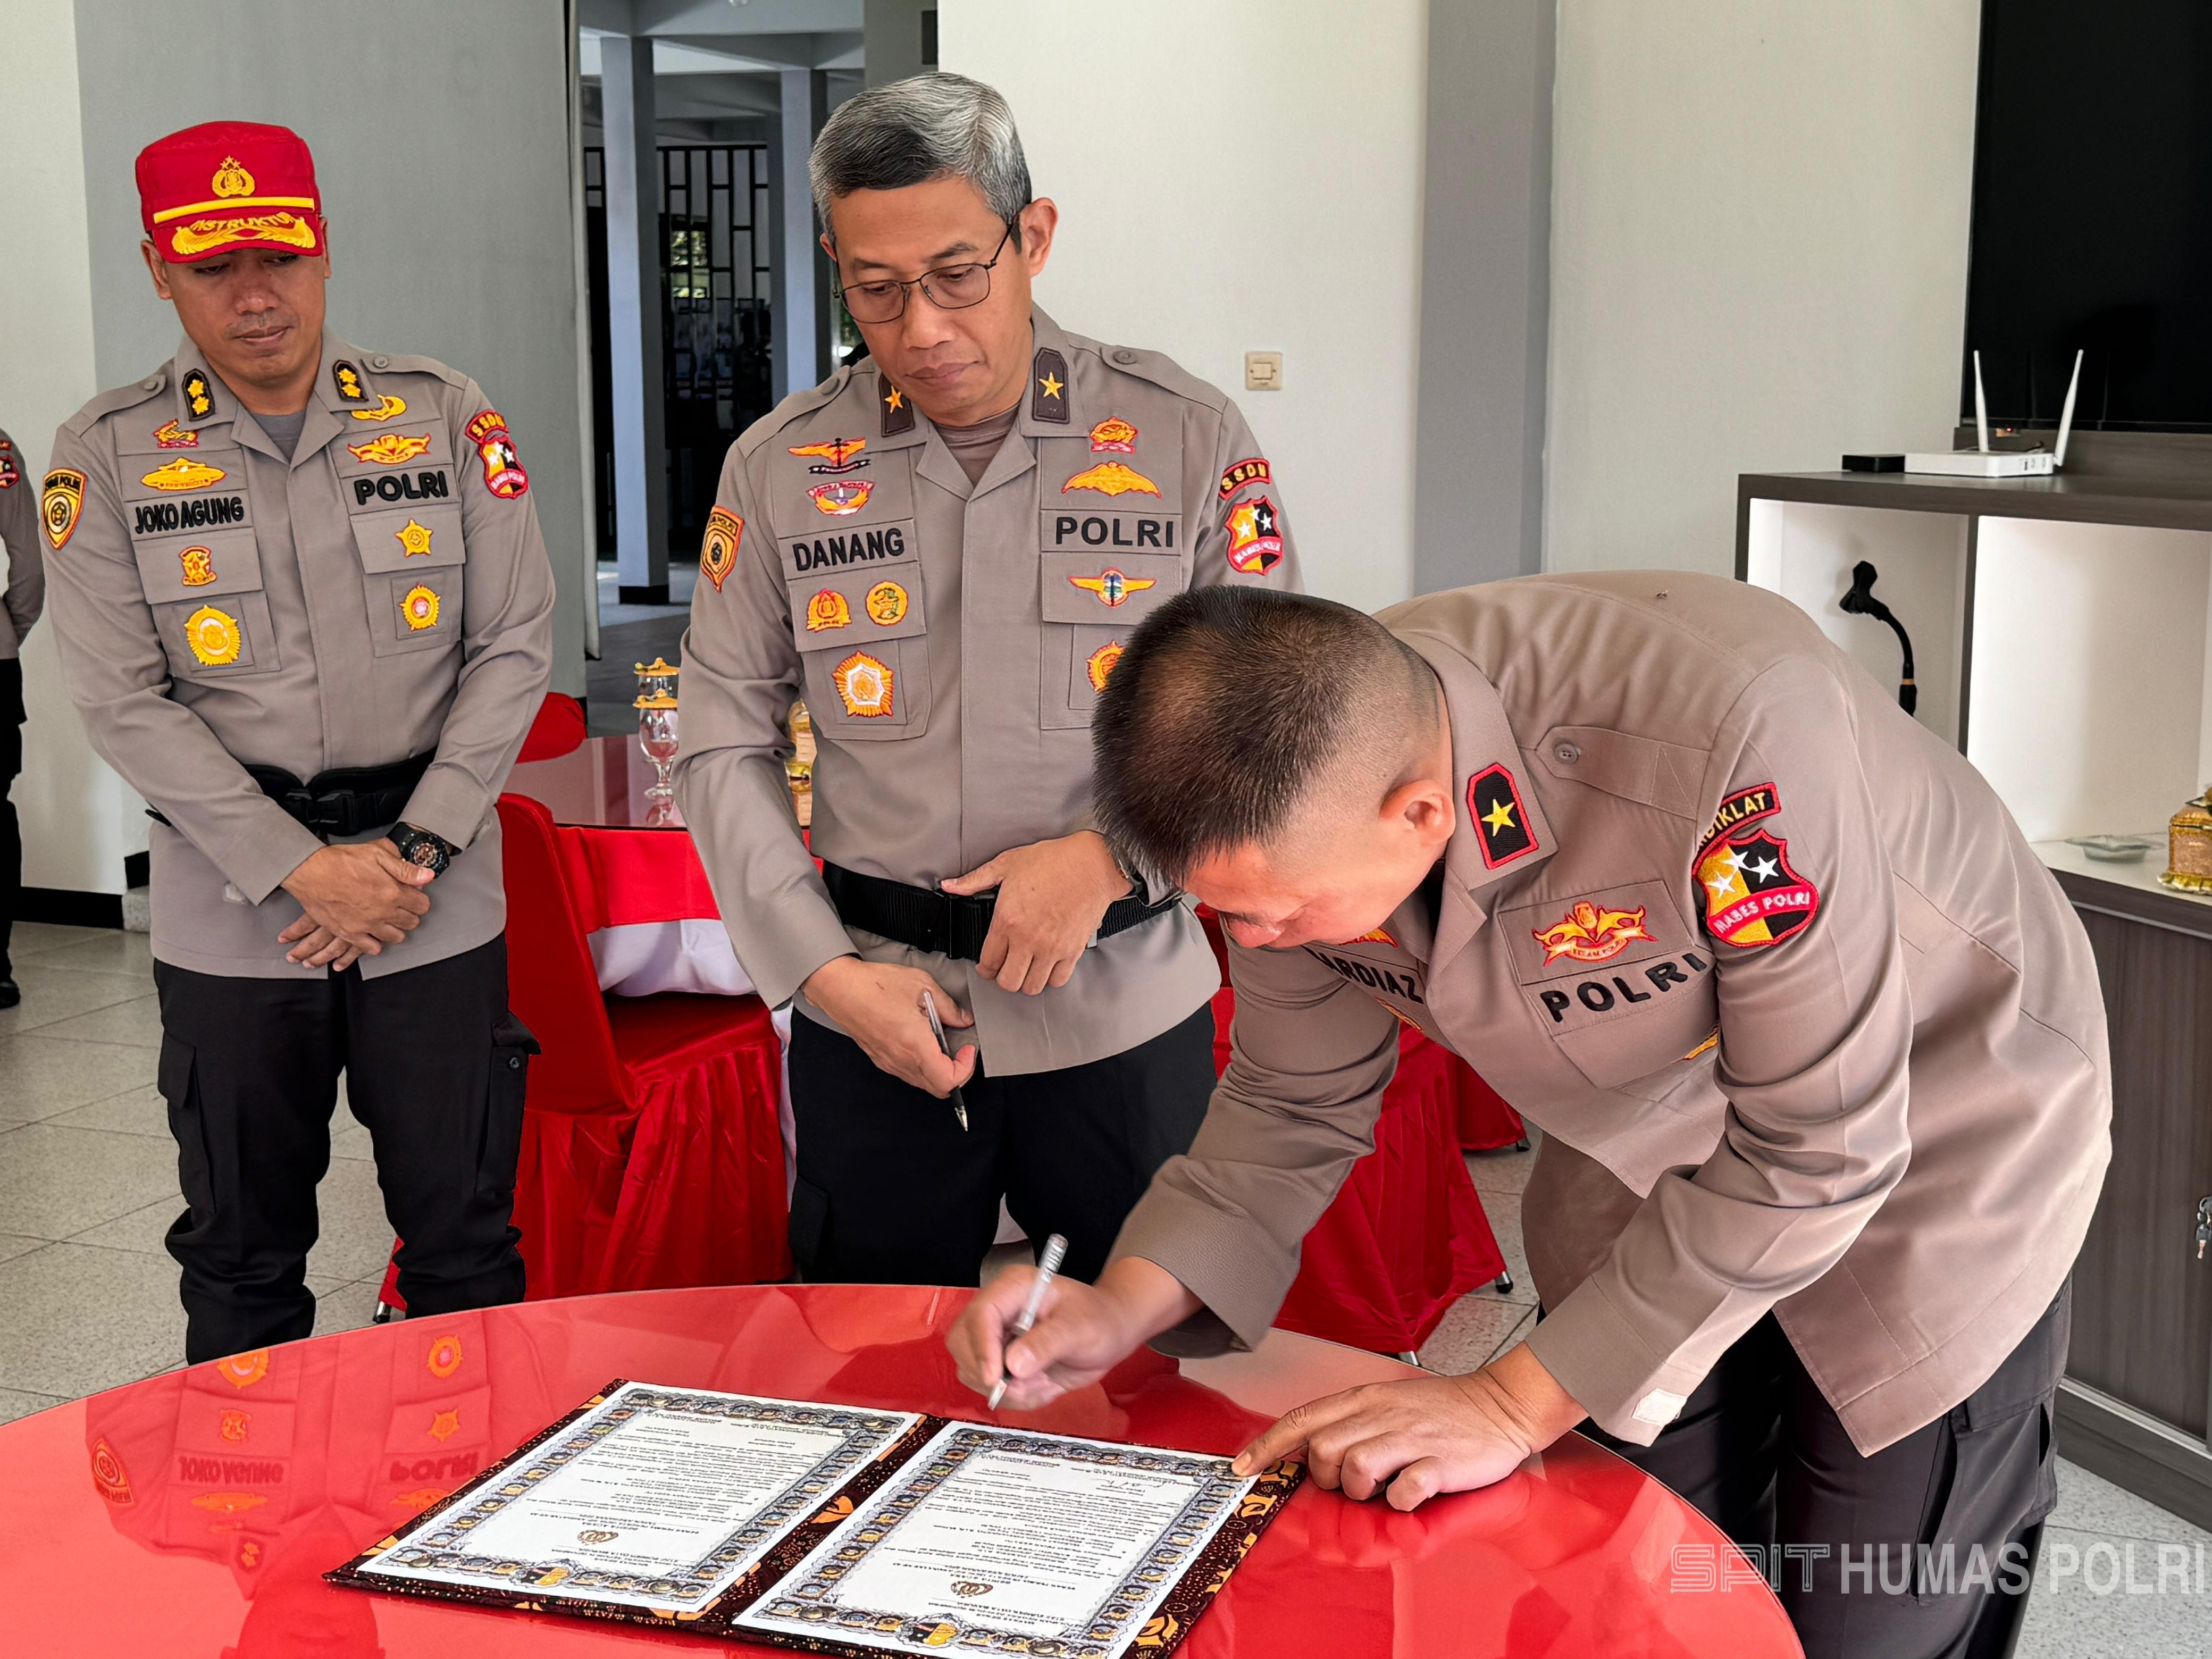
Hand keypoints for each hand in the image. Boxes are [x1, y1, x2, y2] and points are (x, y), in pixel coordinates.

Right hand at [277, 842, 434, 965]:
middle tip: (401, 906)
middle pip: (411, 923)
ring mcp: (365, 925)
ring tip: (388, 918)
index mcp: (393, 892)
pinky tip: (373, 932)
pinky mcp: (349, 933)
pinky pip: (371, 948)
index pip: (422, 906)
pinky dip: (375, 943)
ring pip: (394, 937)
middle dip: (409, 914)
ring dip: (394, 929)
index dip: (419, 899)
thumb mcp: (377, 854)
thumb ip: (405, 868)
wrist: (309, 871)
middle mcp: (382, 912)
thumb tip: (428, 876)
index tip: (413, 896)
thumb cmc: (341, 861)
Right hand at [802, 955, 976, 1095]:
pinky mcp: (880, 1058)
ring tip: (939, 1040)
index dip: (965, 1069)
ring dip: (938, 1068)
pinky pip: (907, 1072)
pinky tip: (921, 1039)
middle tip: (959, 1048)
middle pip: (938, 1088)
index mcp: (915, 1045)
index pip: (949, 1080)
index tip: (967, 1049)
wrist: (838, 987)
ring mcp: (888, 1062)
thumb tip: (962, 1019)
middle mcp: (901, 1060)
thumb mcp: (921, 985)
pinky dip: (922, 1063)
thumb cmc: (873, 985)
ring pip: (922, 1082)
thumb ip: (948, 1007)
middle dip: (955, 1072)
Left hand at [940, 831, 1132, 994]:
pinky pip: (1058, 980)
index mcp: (1007, 920)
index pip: (988, 962)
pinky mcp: (1072, 951)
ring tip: (1025, 970)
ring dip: (1026, 981)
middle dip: (1003, 978)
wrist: (1092, 864)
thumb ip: (975, 880)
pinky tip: (1047, 967)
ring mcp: (1051, 948)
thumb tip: (950, 885)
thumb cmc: (1053, 861)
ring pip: (1032, 986)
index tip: (987, 967)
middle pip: (1008, 982)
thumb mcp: (1007, 864)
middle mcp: (1028, 939)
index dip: (984, 969)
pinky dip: (1050, 978)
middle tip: (1005, 970)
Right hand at [949, 1256, 1200, 1410]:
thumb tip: (1014, 1365)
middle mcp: (997, 1310)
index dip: (982, 1349)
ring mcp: (995, 1336)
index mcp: (1013, 1288)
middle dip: (990, 1374)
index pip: (981, 1315)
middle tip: (1028, 1387)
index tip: (995, 1378)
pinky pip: (989, 1387)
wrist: (1111, 1331)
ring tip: (1045, 1384)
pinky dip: (1015, 1397)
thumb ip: (1047, 1343)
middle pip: (963, 1343)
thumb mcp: (1080, 1328)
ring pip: (972, 1370)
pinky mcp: (999, 1359)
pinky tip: (1043, 1386)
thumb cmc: (1100, 1319)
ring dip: (1007, 1390)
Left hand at [1229, 1344, 1586, 1510]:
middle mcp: (1382, 1415)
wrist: (1501, 1404)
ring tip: (1382, 1487)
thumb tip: (1312, 1447)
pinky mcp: (1438, 1464)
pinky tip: (1411, 1493)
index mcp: (1366, 1398)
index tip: (1242, 1467)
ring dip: (1360, 1489)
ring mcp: (1410, 1439)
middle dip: (1324, 1474)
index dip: (1266, 1445)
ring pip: (1354, 1467)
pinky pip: (1402, 1490)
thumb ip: (1352, 1420)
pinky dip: (1400, 1500)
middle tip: (1348, 1482)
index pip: (1301, 1418)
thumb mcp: (1389, 1400)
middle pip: (1321, 1448)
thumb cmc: (1444, 1409)